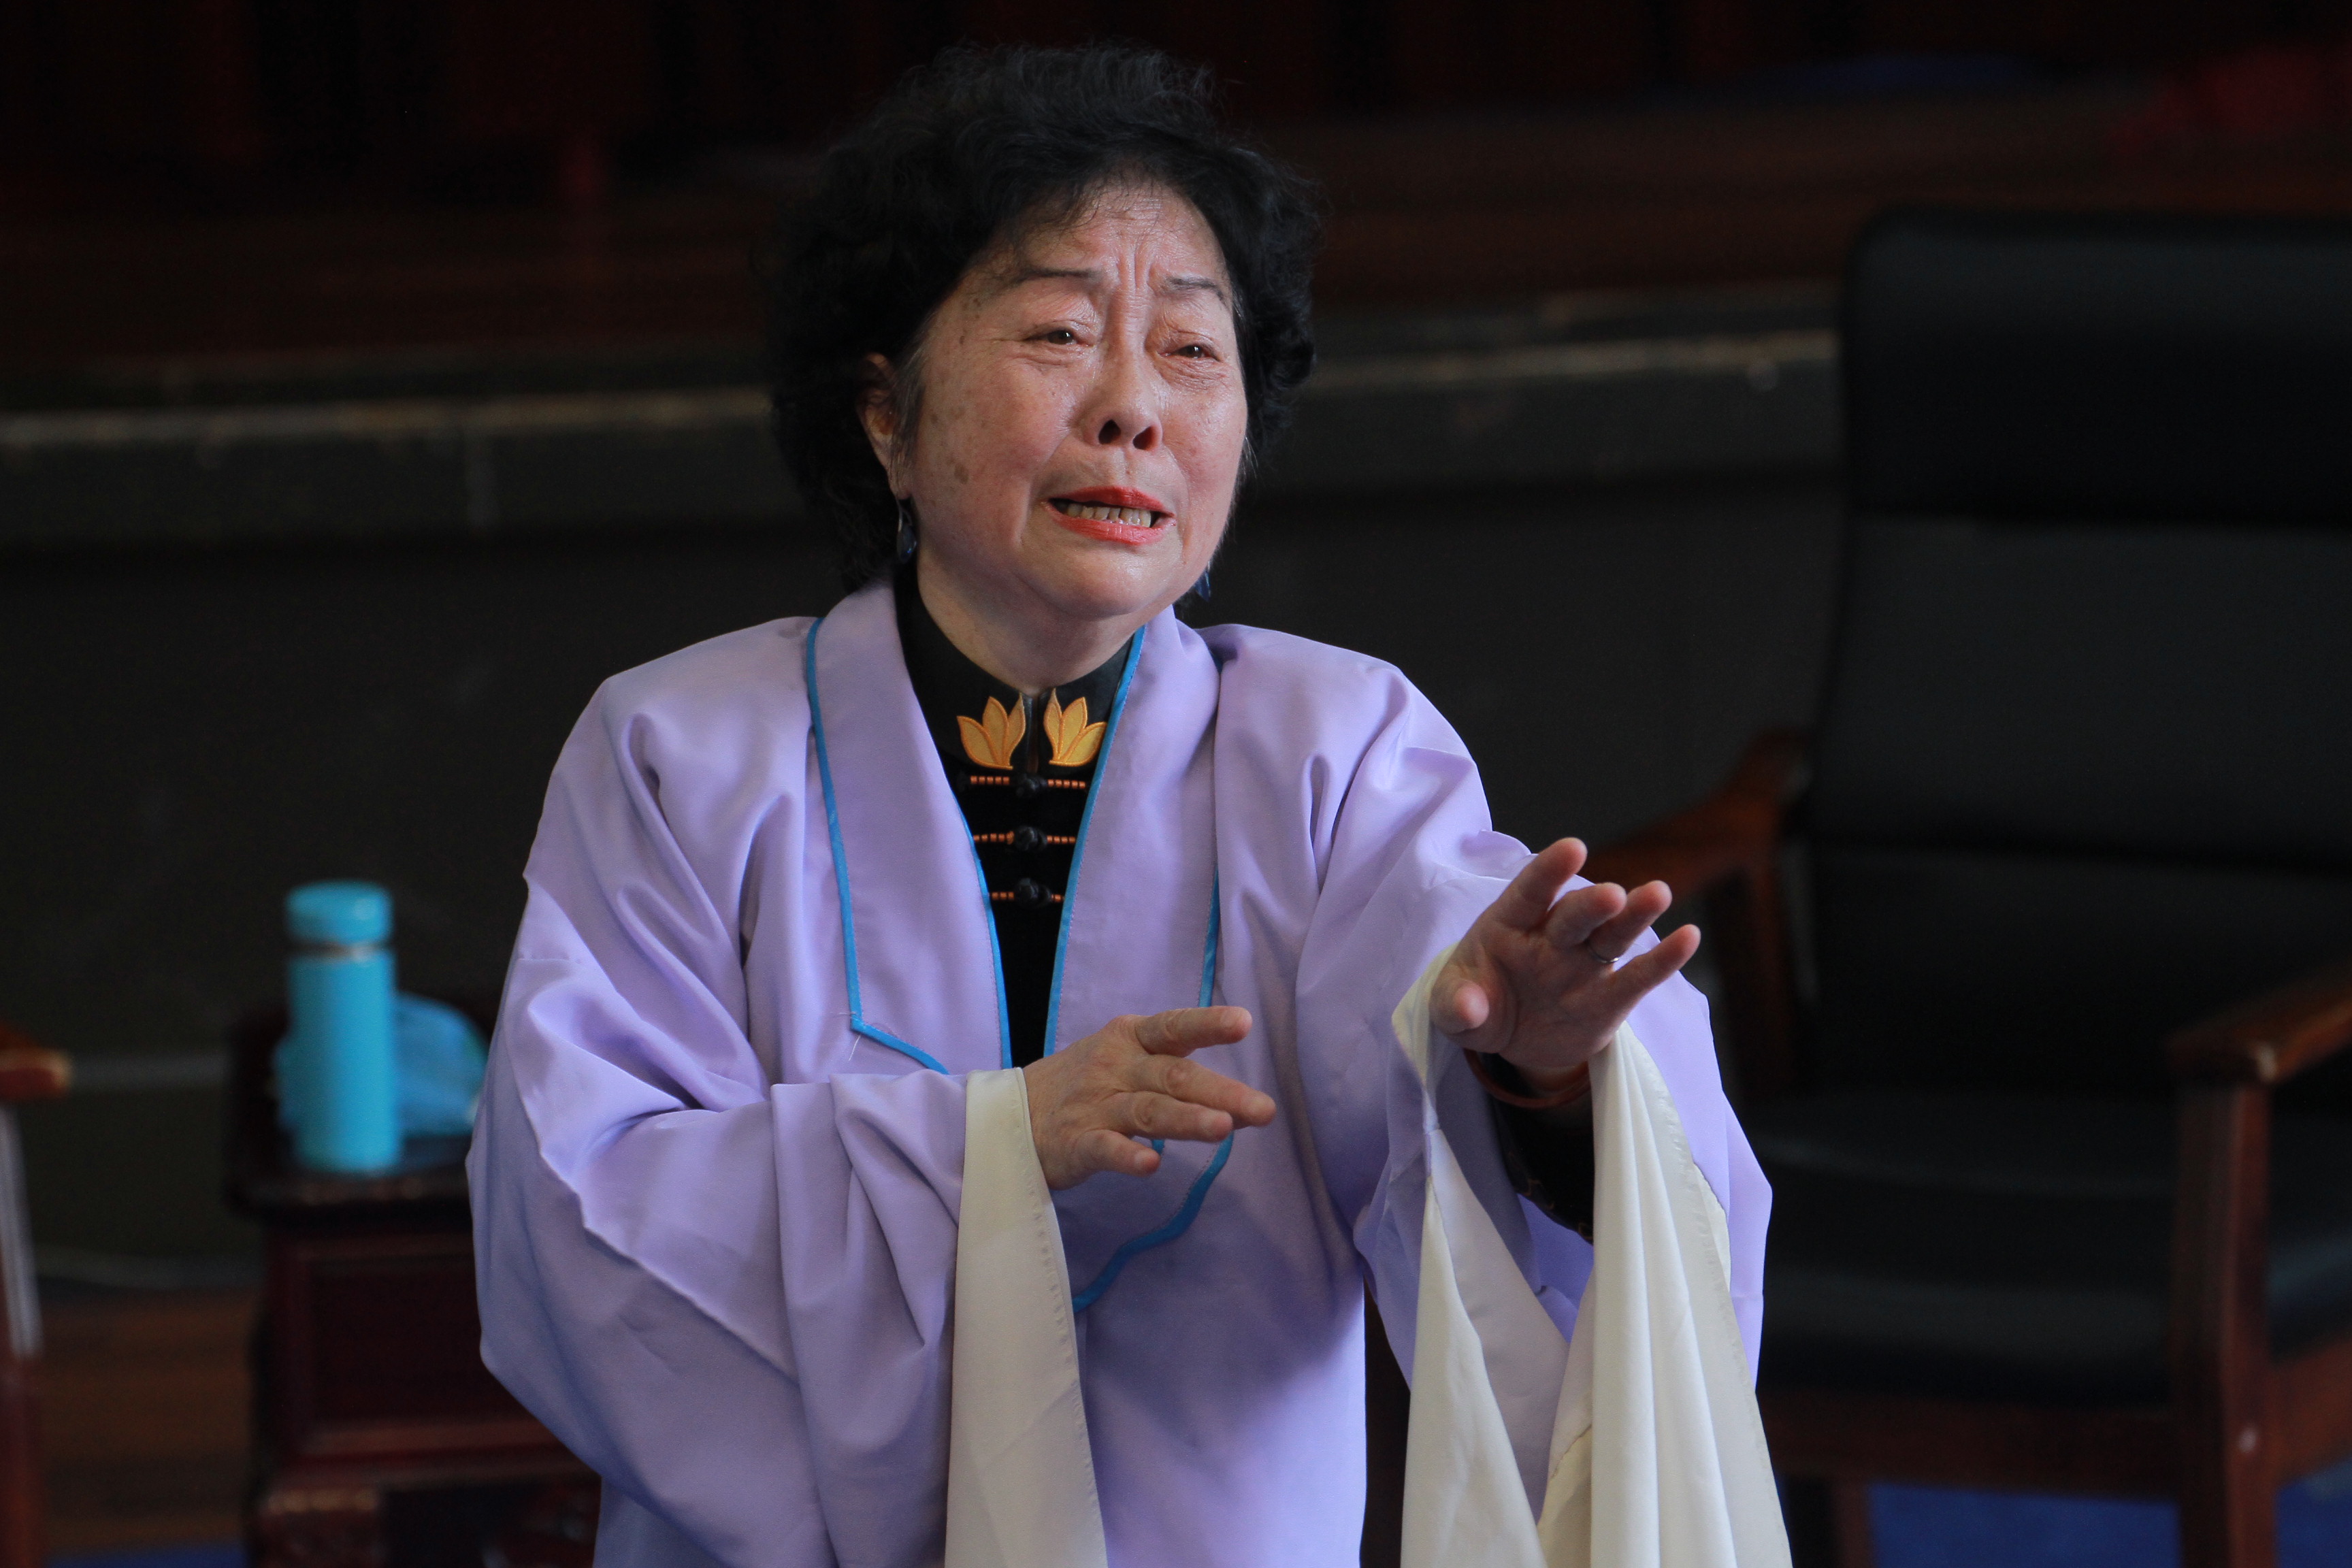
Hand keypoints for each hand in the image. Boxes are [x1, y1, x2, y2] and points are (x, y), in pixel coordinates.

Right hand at [1021, 1007, 1273, 1190]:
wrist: (1009, 1115)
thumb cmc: (1084, 1085)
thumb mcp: (1126, 1061)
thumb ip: (1178, 1076)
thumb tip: (1242, 1101)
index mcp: (1130, 1039)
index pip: (1173, 1027)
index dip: (1207, 1024)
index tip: (1243, 1023)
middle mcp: (1116, 1067)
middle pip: (1172, 1077)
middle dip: (1220, 1092)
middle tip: (1264, 1110)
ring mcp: (1095, 1106)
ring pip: (1147, 1112)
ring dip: (1186, 1119)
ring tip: (1224, 1129)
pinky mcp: (1075, 1143)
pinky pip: (1104, 1149)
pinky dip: (1127, 1157)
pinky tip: (1151, 1166)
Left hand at [1430, 839, 1698, 1096]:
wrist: (1509, 1041)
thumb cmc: (1476, 1006)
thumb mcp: (1451, 1009)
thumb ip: (1454, 1006)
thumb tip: (1467, 1008)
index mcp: (1508, 925)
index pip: (1529, 893)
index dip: (1549, 871)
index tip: (1573, 848)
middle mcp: (1552, 937)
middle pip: (1575, 915)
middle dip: (1593, 905)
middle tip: (1612, 895)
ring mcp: (1584, 965)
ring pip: (1613, 935)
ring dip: (1635, 916)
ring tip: (1657, 894)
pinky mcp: (1610, 997)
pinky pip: (1638, 977)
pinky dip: (1663, 960)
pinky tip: (1688, 938)